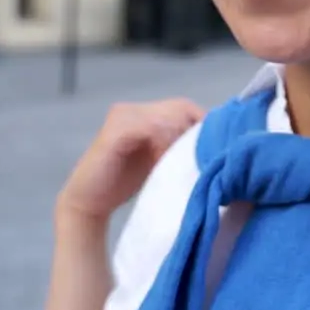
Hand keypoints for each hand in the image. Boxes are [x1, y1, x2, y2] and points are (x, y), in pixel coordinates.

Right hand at [56, 98, 204, 223]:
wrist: (90, 201)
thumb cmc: (126, 182)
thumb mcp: (163, 161)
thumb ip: (183, 147)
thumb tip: (219, 146)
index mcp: (148, 113)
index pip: (188, 108)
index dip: (202, 128)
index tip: (208, 155)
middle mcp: (135, 108)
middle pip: (181, 109)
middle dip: (189, 136)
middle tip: (187, 163)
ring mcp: (124, 114)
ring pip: (169, 116)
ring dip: (176, 142)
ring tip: (170, 166)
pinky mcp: (116, 128)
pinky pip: (151, 127)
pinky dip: (161, 145)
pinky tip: (159, 163)